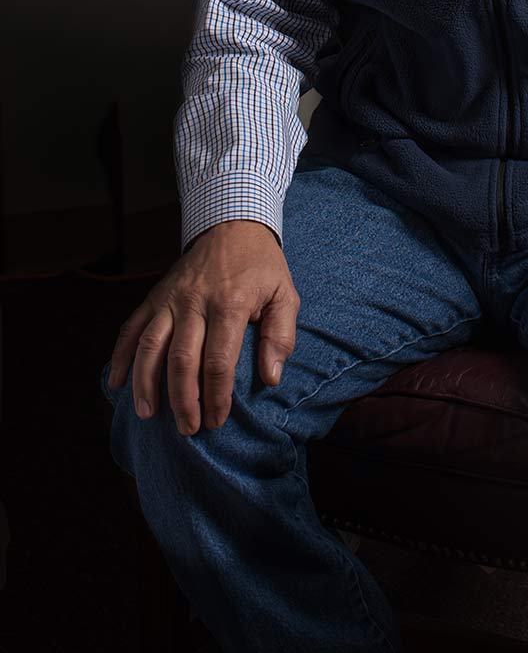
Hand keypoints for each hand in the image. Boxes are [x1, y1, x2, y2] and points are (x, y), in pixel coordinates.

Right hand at [105, 219, 299, 437]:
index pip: (218, 360)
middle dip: (182, 398)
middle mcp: (194, 301)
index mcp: (229, 303)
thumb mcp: (285, 294)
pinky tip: (117, 383)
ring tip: (148, 414)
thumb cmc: (262, 266)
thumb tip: (271, 377)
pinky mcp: (154, 296)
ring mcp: (170, 298)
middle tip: (188, 428)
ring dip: (146, 383)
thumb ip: (280, 336)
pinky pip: (131, 327)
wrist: (233, 224)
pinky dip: (121, 355)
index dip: (217, 395)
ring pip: (150, 345)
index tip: (217, 420)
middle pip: (181, 358)